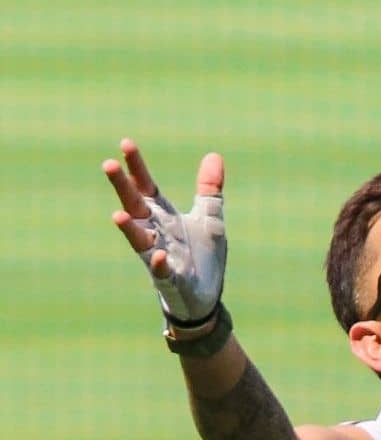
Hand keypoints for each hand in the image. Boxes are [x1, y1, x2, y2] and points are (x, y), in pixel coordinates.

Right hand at [104, 139, 226, 327]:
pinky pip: (161, 271)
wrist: (206, 295)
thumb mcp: (209, 218)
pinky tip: (157, 255)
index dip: (136, 167)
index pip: (146, 187)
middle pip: (135, 206)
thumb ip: (209, 190)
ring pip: (138, 240)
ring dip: (129, 228)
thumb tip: (214, 155)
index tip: (125, 143)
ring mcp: (158, 256)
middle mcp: (156, 233)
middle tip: (108, 164)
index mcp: (164, 216)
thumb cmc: (202, 255)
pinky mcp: (170, 279)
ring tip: (118, 214)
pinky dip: (158, 264)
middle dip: (122, 187)